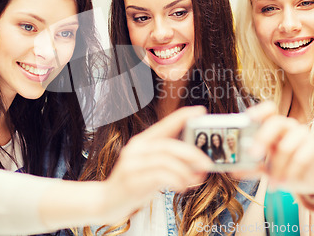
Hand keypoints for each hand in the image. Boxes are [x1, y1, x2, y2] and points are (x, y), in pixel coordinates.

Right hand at [102, 106, 211, 221]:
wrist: (106, 202)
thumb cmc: (135, 184)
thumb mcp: (150, 167)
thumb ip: (171, 162)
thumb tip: (199, 165)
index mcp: (141, 142)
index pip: (164, 124)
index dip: (182, 116)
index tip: (200, 110)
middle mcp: (135, 149)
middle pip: (169, 145)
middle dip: (192, 153)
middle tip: (207, 163)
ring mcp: (132, 164)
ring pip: (166, 161)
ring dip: (186, 171)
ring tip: (194, 180)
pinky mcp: (132, 181)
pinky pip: (160, 176)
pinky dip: (176, 181)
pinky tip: (181, 187)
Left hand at [233, 102, 313, 194]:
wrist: (307, 178)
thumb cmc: (282, 166)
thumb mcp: (263, 167)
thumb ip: (249, 167)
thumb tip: (232, 171)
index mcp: (273, 126)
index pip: (268, 110)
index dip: (259, 111)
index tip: (249, 118)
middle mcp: (288, 126)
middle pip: (276, 122)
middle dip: (262, 138)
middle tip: (253, 155)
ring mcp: (302, 134)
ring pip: (286, 147)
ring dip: (276, 168)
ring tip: (273, 181)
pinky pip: (300, 159)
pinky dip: (290, 173)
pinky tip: (285, 181)